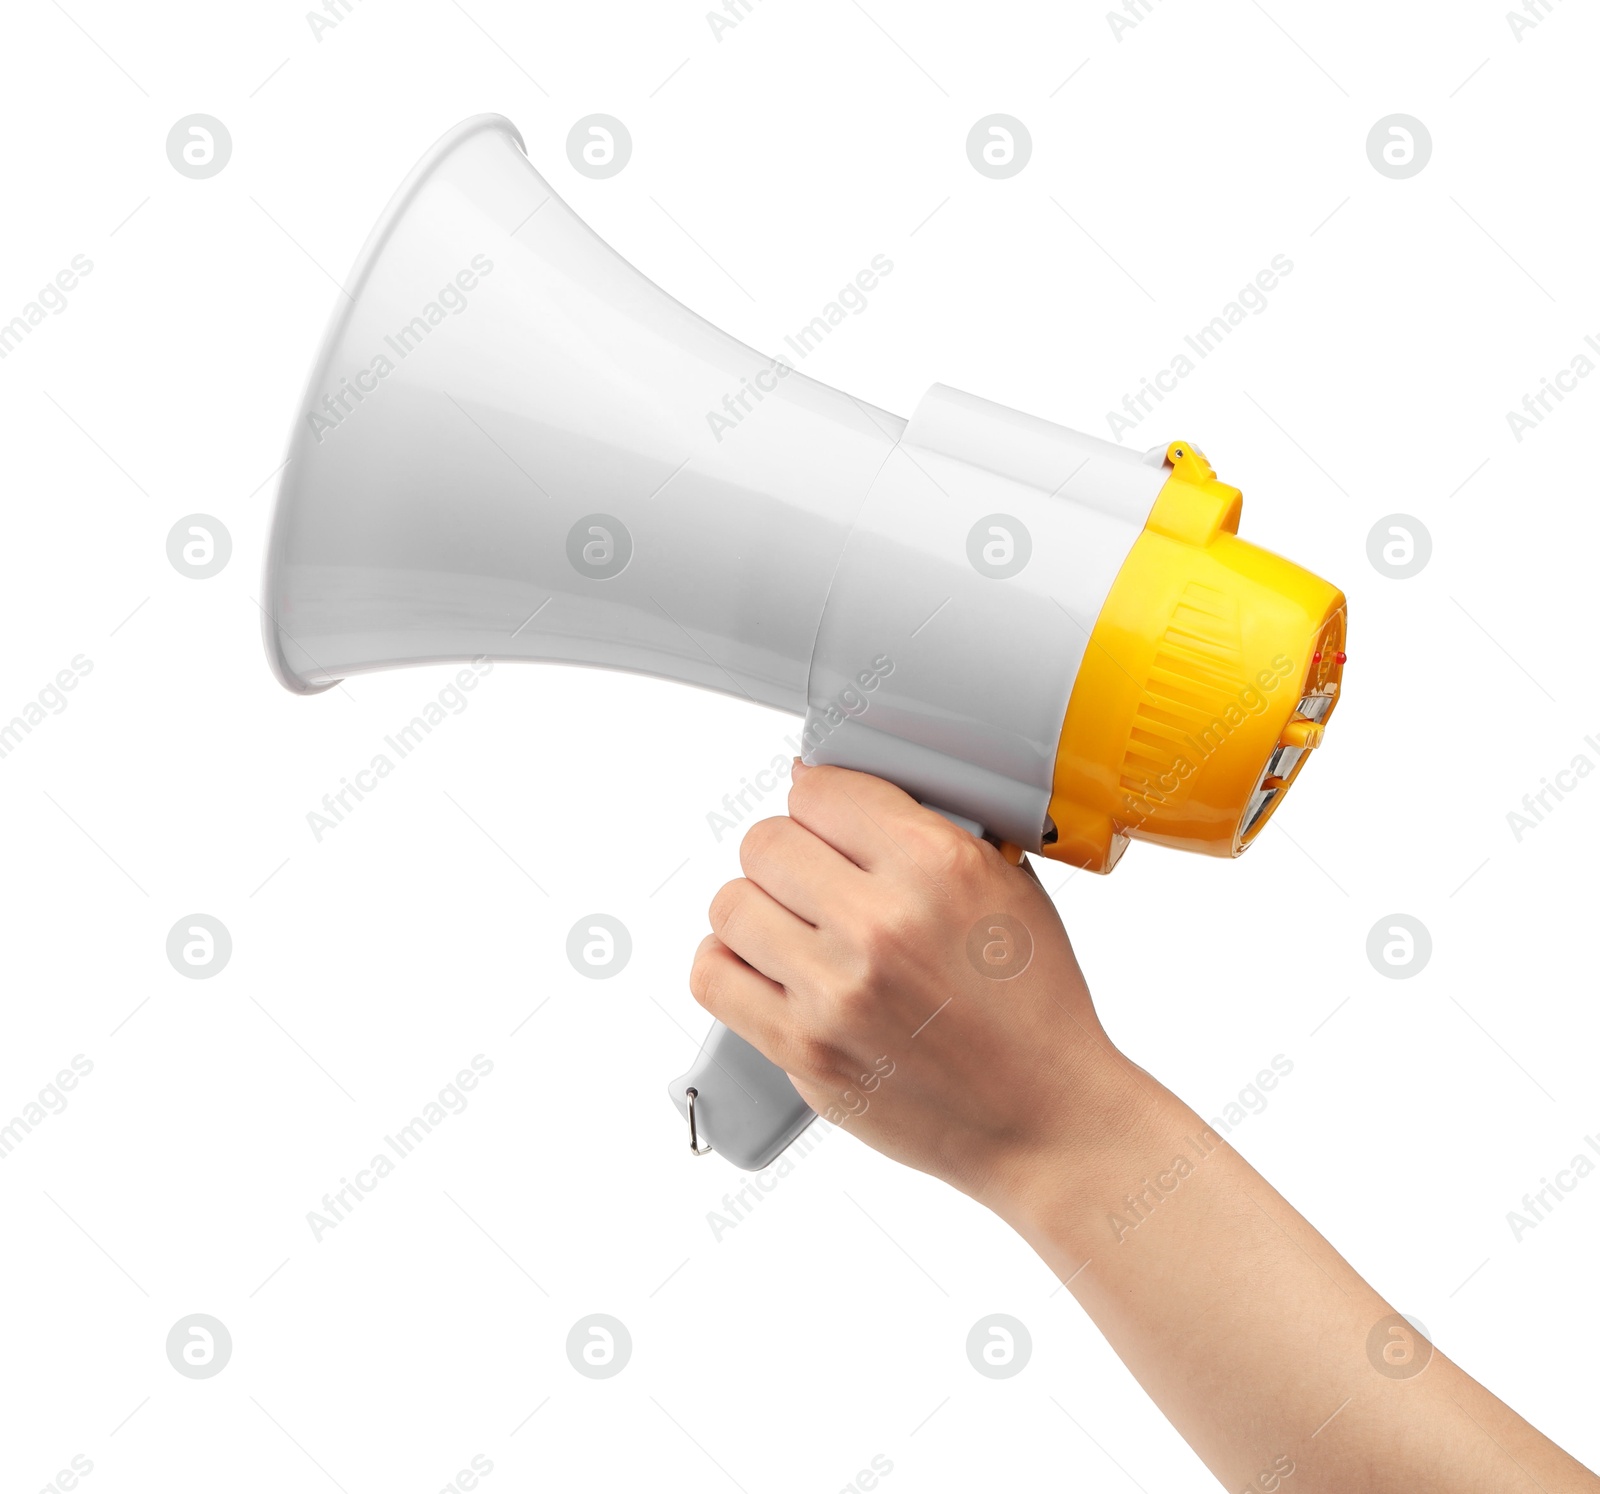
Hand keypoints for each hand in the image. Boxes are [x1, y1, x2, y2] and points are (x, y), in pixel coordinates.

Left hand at [688, 762, 1135, 1210]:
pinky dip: (730, 966)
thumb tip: (820, 784)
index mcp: (936, 864)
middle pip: (764, 842)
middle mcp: (879, 923)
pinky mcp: (803, 1050)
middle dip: (788, 855)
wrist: (1043, 1116)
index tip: (830, 824)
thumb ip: (925, 829)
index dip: (822, 803)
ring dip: (756, 910)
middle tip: (815, 882)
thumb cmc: (1030, 1001)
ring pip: (730, 904)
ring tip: (793, 929)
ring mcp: (835, 992)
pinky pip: (712, 977)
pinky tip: (767, 969)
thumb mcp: (1006, 885)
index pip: (819, 789)